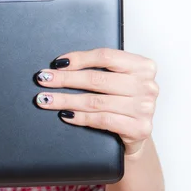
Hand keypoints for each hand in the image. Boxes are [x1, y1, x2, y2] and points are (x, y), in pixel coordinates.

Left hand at [35, 48, 158, 155]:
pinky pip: (102, 120)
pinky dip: (80, 117)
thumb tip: (62, 65)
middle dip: (65, 80)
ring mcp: (145, 108)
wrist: (138, 133)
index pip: (106, 56)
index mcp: (143, 66)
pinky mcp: (139, 128)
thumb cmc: (123, 102)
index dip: (79, 59)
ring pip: (95, 101)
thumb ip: (100, 70)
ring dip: (65, 100)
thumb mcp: (117, 80)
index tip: (57, 63)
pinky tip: (65, 115)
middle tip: (43, 80)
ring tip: (46, 99)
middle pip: (97, 79)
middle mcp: (147, 86)